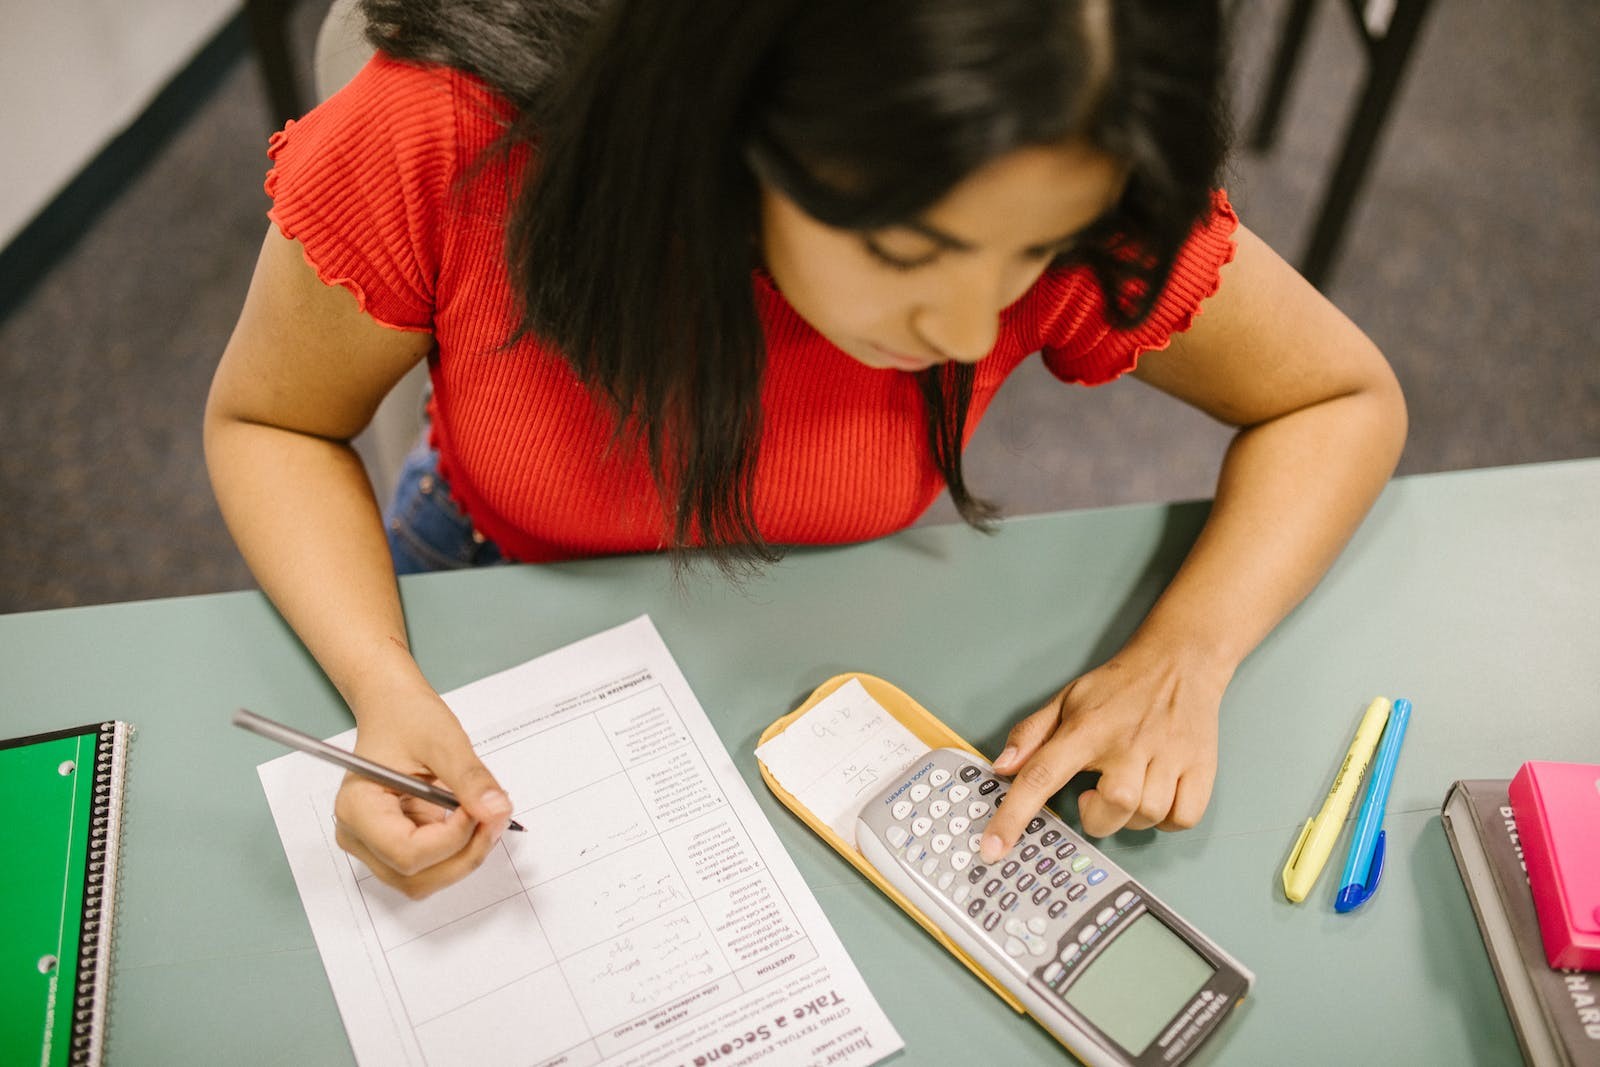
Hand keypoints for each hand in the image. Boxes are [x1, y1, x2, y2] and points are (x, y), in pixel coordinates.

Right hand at [332, 692, 512, 898]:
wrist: (393, 708)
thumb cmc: (406, 717)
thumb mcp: (443, 740)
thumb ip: (470, 778)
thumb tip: (496, 811)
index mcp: (357, 808)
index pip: (405, 852)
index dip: (452, 839)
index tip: (480, 809)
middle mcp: (358, 836)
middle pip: (414, 878)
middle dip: (464, 855)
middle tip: (495, 818)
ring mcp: (374, 846)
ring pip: (423, 881)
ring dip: (463, 857)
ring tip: (484, 817)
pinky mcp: (393, 846)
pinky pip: (429, 867)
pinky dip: (457, 851)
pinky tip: (470, 820)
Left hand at [979, 645, 1230, 862]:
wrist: (1179, 661)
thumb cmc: (1119, 687)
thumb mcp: (1066, 700)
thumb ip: (1030, 734)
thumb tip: (1002, 767)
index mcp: (1087, 729)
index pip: (1041, 776)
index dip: (1013, 817)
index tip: (993, 848)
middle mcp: (1129, 744)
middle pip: (1113, 808)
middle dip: (1098, 817)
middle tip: (1094, 796)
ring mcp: (1169, 756)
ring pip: (1149, 815)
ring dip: (1133, 817)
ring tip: (1128, 788)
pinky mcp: (1200, 767)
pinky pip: (1183, 818)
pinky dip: (1169, 819)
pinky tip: (1158, 796)